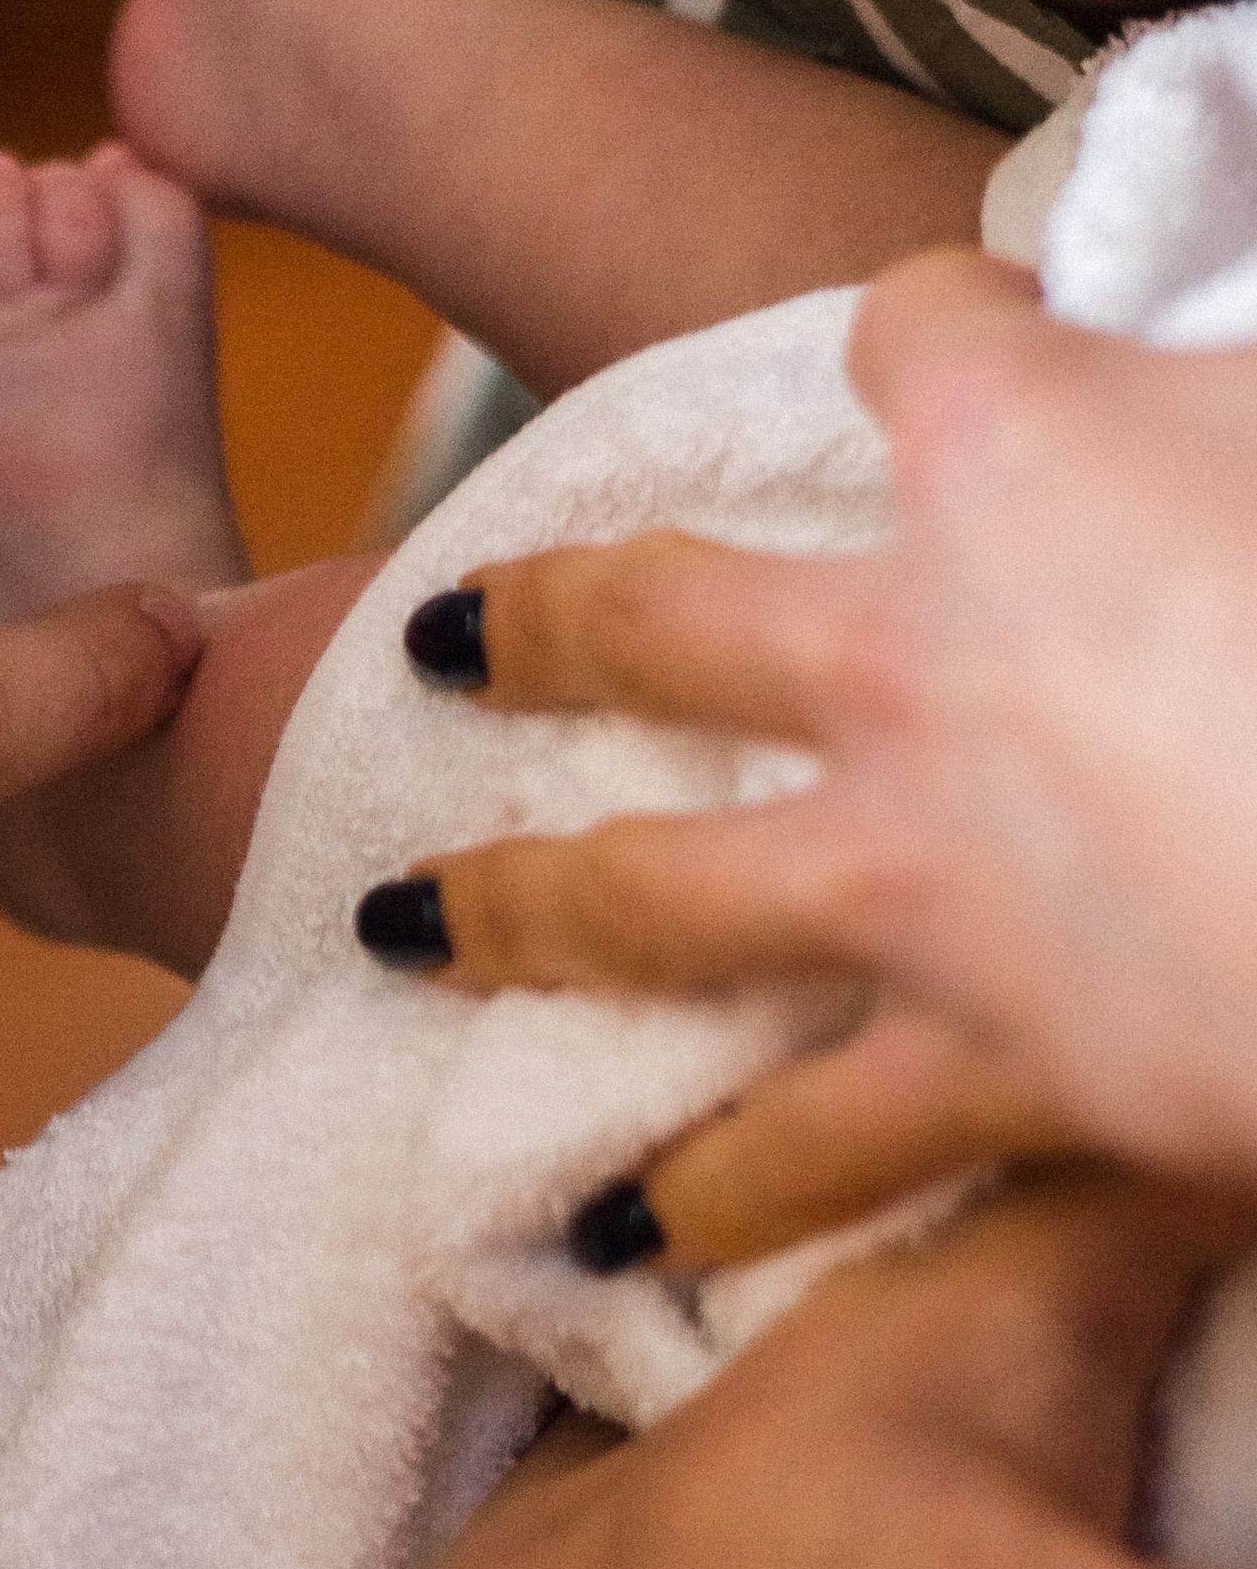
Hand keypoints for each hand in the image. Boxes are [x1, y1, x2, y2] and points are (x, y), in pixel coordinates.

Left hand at [385, 253, 1256, 1258]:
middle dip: (545, 624)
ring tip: (397, 932)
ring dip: (518, 910)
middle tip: (436, 645)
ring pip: (653, 892)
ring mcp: (926, 869)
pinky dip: (709, 1199)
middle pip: (666, 608)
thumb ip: (1236, 370)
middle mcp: (915, 650)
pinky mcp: (998, 1067)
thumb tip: (1243, 330)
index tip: (944, 331)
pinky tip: (610, 1240)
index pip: (923, 334)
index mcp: (1026, 448)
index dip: (939, 329)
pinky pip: (815, 1149)